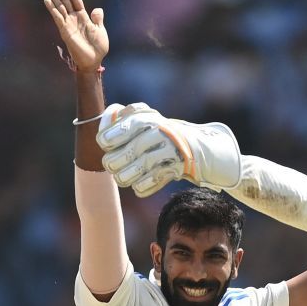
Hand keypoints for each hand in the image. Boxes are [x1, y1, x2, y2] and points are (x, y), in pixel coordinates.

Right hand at [43, 0, 107, 73]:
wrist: (94, 61)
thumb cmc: (98, 47)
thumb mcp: (100, 30)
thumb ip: (98, 19)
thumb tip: (97, 10)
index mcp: (83, 16)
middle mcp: (74, 18)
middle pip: (64, 0)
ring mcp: (68, 24)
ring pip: (59, 6)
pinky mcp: (65, 31)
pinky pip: (58, 18)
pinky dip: (53, 9)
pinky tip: (47, 0)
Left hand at [98, 107, 242, 196]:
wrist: (202, 149)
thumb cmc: (164, 136)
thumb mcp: (148, 121)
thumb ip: (126, 118)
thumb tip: (105, 119)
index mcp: (151, 118)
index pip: (129, 123)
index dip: (112, 134)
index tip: (103, 143)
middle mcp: (163, 131)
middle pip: (135, 147)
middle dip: (117, 159)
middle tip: (110, 165)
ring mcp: (173, 149)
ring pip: (145, 164)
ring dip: (128, 174)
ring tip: (121, 179)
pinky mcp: (180, 166)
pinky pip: (157, 178)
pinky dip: (144, 185)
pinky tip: (137, 187)